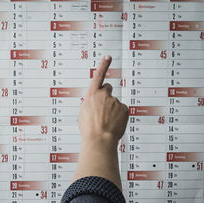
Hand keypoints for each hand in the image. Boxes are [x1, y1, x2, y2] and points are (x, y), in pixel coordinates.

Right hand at [73, 55, 127, 189]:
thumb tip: (95, 105)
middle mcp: (104, 95)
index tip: (108, 57)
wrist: (99, 138)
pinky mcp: (124, 108)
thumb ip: (90, 104)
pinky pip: (121, 110)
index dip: (104, 65)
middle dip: (106, 95)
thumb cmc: (89, 128)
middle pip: (107, 89)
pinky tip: (113, 123)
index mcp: (92, 95)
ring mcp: (115, 101)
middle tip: (103, 108)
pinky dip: (119, 116)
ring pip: (114, 103)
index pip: (99, 75)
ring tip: (106, 122)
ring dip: (112, 109)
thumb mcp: (83, 113)